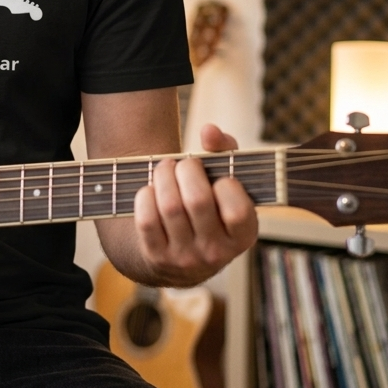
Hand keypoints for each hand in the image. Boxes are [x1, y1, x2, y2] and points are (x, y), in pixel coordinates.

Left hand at [130, 122, 257, 285]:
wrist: (181, 256)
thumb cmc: (209, 206)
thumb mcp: (226, 185)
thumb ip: (225, 152)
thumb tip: (209, 130)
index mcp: (242, 237)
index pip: (237, 210)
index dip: (226, 186)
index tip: (218, 177)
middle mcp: (216, 253)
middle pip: (197, 200)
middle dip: (187, 170)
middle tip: (185, 164)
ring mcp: (185, 258)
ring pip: (169, 207)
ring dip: (163, 176)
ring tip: (165, 168)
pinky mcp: (156, 257)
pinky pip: (146, 219)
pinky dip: (145, 196)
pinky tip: (151, 190)